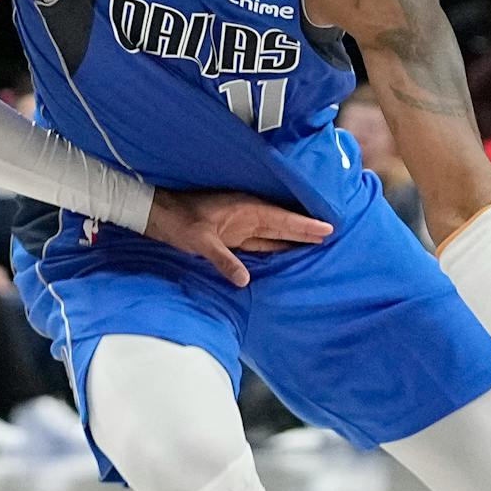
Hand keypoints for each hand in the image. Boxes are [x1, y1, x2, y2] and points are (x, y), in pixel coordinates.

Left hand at [143, 191, 332, 286]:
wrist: (157, 215)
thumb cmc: (178, 221)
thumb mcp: (200, 240)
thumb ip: (223, 259)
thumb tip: (245, 280)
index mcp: (245, 210)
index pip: (282, 219)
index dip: (304, 224)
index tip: (327, 228)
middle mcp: (246, 216)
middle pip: (282, 225)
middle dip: (305, 230)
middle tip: (332, 235)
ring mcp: (239, 226)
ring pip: (273, 234)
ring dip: (291, 238)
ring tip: (315, 243)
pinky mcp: (230, 236)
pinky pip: (259, 242)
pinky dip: (273, 246)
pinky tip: (284, 252)